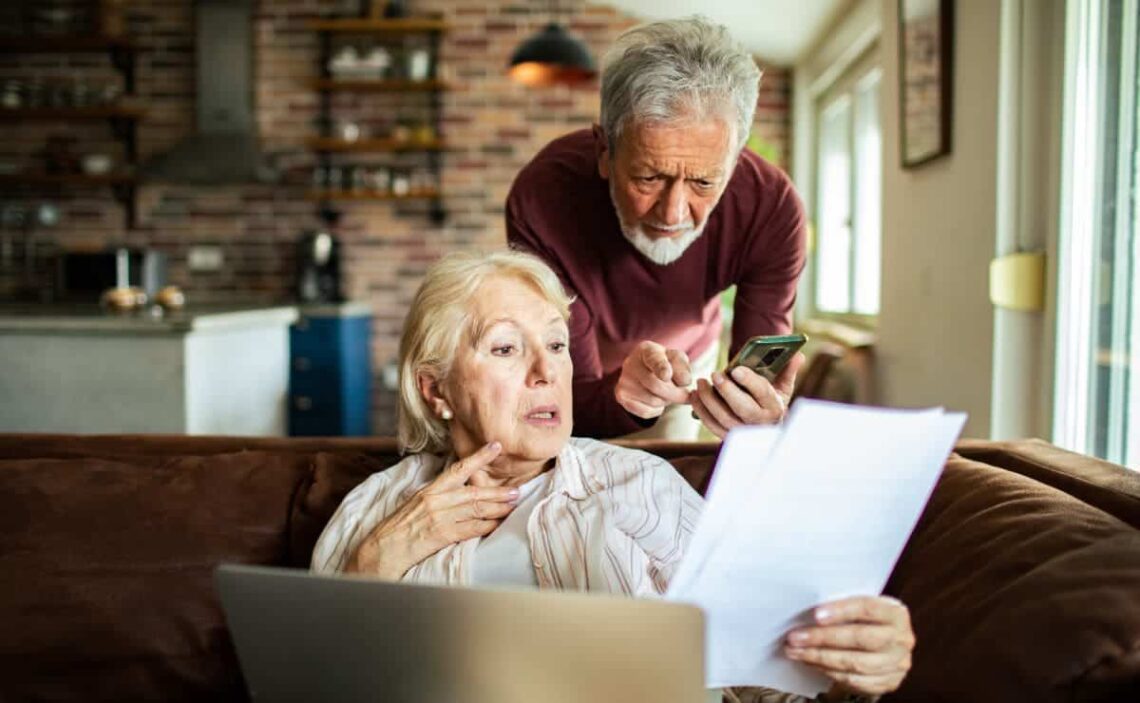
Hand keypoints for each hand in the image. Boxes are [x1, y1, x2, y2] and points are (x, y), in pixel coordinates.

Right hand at [347, 442, 518, 579]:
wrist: (382, 548)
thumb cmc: (397, 529)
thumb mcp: (415, 505)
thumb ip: (436, 498)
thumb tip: (457, 493)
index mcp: (430, 490)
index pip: (458, 469)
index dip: (479, 457)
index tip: (495, 447)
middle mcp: (436, 500)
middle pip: (474, 492)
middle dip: (497, 491)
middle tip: (516, 490)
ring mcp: (440, 516)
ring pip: (477, 508)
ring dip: (498, 507)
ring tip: (513, 504)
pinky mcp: (443, 534)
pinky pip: (472, 528)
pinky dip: (487, 526)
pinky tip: (497, 524)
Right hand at [614, 341, 692, 418]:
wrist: (644, 371)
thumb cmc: (665, 363)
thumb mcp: (677, 360)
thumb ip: (683, 368)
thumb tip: (685, 382)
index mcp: (646, 350)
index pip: (654, 359)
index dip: (661, 368)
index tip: (666, 375)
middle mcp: (631, 363)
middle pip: (656, 385)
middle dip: (676, 394)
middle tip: (686, 396)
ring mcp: (624, 380)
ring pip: (653, 400)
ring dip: (667, 401)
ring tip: (667, 394)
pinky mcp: (621, 396)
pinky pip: (645, 411)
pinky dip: (657, 410)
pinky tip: (656, 400)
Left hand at [689, 352, 803, 437]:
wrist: (764, 428)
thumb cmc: (771, 401)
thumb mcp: (782, 387)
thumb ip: (787, 370)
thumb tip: (797, 355)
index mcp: (775, 407)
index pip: (763, 393)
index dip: (750, 381)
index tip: (736, 369)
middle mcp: (760, 423)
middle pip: (742, 408)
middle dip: (727, 390)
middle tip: (714, 374)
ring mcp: (742, 432)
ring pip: (723, 417)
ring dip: (709, 400)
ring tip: (700, 383)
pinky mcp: (727, 437)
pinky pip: (712, 425)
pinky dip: (701, 411)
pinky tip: (694, 396)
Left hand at [784, 596, 915, 697]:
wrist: (885, 645)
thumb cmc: (866, 620)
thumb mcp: (861, 607)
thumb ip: (843, 607)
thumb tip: (808, 609)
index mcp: (896, 613)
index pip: (868, 608)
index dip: (841, 611)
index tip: (815, 615)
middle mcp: (901, 639)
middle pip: (861, 638)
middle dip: (823, 638)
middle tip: (795, 637)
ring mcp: (897, 663)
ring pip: (855, 663)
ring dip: (820, 658)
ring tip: (796, 651)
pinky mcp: (888, 682)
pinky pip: (854, 681)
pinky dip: (828, 672)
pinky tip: (811, 663)